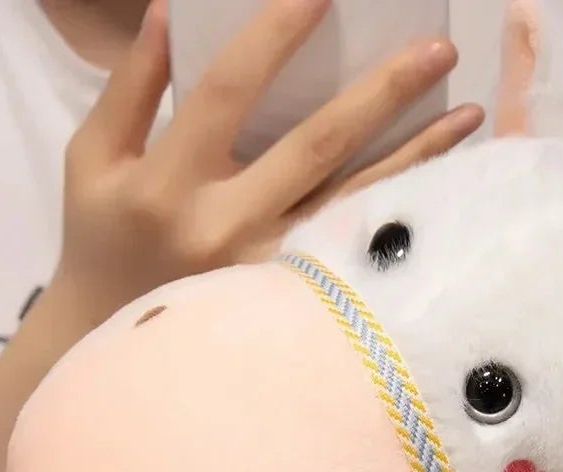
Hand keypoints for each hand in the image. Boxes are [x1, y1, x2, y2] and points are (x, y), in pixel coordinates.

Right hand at [50, 0, 483, 327]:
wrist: (114, 346)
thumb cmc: (103, 241)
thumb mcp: (94, 159)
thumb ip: (132, 86)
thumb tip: (169, 8)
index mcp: (168, 184)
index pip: (230, 89)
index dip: (277, 33)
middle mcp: (225, 229)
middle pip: (317, 144)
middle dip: (382, 91)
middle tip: (437, 46)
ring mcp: (267, 273)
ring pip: (354, 203)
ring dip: (417, 156)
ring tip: (468, 112)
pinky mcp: (294, 306)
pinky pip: (355, 248)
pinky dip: (401, 216)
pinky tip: (446, 187)